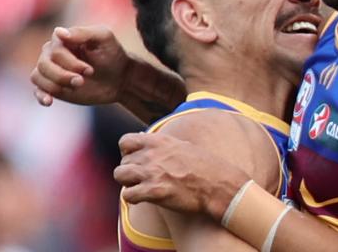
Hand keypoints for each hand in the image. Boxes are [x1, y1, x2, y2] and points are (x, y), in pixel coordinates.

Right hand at [30, 25, 130, 106]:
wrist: (120, 78)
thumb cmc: (112, 55)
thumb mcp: (104, 38)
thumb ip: (82, 32)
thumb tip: (58, 32)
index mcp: (63, 39)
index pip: (55, 49)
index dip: (70, 62)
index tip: (90, 70)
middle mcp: (53, 53)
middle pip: (44, 64)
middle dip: (63, 75)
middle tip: (83, 80)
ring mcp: (52, 70)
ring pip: (38, 76)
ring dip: (55, 85)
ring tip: (78, 86)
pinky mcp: (53, 87)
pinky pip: (37, 90)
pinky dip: (40, 95)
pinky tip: (49, 101)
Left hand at [115, 132, 248, 219]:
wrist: (218, 185)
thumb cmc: (205, 166)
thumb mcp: (183, 146)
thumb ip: (162, 144)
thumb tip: (144, 138)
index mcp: (160, 141)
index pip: (125, 141)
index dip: (127, 152)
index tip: (135, 160)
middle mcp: (153, 154)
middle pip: (123, 161)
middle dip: (130, 171)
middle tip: (142, 179)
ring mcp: (152, 172)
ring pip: (120, 175)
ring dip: (128, 183)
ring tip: (140, 187)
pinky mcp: (153, 192)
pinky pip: (128, 195)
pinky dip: (133, 199)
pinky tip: (143, 199)